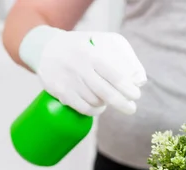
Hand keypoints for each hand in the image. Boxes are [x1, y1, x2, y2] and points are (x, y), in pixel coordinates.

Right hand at [19, 25, 146, 115]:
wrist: (46, 48)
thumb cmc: (82, 47)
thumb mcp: (101, 42)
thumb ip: (121, 57)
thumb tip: (140, 80)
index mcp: (90, 54)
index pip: (113, 75)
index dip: (127, 88)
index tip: (136, 95)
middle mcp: (78, 67)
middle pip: (105, 92)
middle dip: (122, 103)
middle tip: (131, 108)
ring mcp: (68, 80)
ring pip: (94, 101)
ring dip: (106, 104)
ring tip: (109, 101)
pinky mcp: (59, 91)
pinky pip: (82, 108)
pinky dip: (93, 111)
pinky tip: (99, 107)